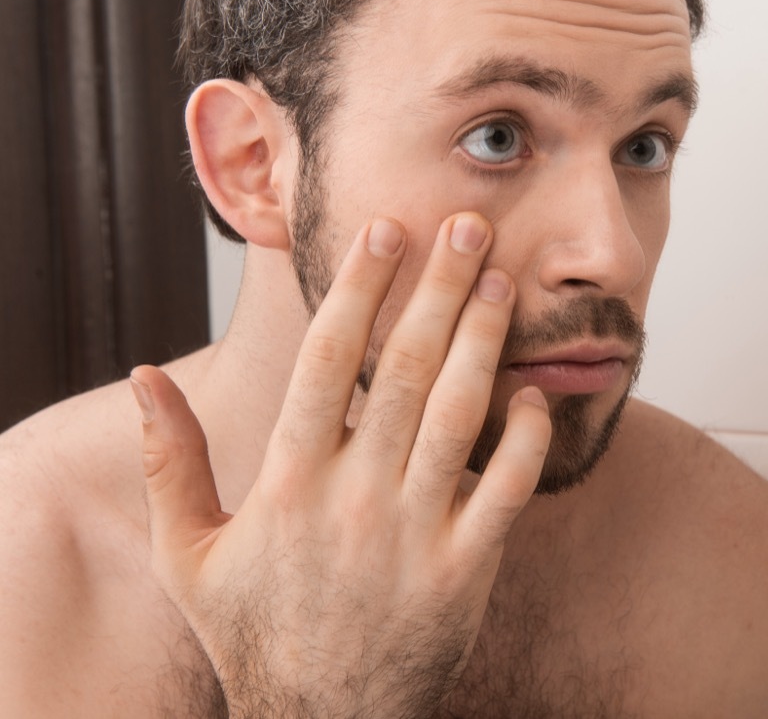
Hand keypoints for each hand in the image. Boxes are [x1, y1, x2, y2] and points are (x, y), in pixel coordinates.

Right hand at [131, 213, 550, 717]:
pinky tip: (536, 393)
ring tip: (501, 281)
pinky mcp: (465, 571)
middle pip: (405, 370)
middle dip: (439, 289)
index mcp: (288, 482)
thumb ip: (169, 463)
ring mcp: (415, 534)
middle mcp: (353, 497)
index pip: (329, 361)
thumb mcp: (189, 554)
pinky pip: (507, 489)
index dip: (358, 288)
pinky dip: (526, 437)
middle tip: (468, 225)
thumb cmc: (254, 630)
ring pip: (458, 415)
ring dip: (484, 341)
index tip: (385, 230)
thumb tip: (143, 376)